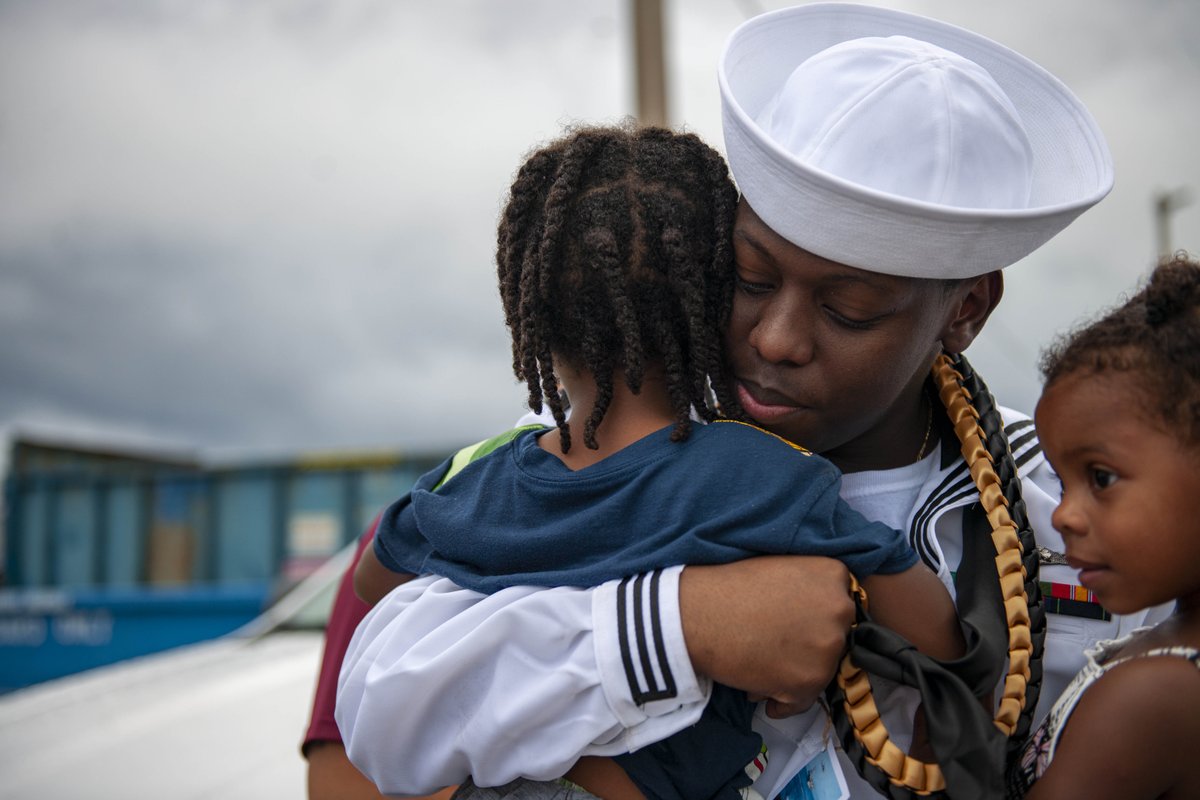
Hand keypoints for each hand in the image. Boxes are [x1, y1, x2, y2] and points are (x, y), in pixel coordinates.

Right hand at [679, 556, 852, 716]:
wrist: (698, 614)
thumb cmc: (729, 588)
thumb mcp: (781, 568)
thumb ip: (809, 585)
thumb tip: (819, 612)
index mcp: (833, 575)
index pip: (840, 602)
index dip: (817, 616)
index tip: (797, 622)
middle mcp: (839, 610)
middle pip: (835, 636)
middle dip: (809, 644)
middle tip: (777, 644)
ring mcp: (827, 648)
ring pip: (821, 670)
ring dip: (795, 673)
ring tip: (761, 666)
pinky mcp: (809, 681)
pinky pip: (802, 700)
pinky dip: (784, 700)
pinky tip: (761, 689)